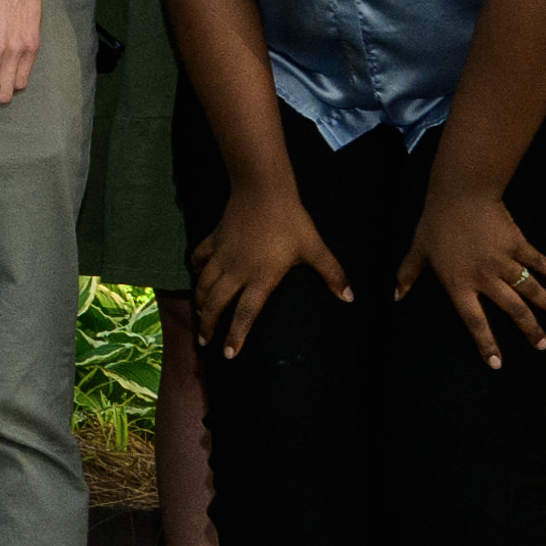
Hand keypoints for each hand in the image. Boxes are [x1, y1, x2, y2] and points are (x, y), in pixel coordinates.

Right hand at [194, 188, 350, 352]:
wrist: (263, 190)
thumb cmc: (291, 221)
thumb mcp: (314, 248)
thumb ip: (332, 273)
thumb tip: (350, 297)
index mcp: (261, 279)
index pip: (246, 314)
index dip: (236, 336)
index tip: (229, 354)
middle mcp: (237, 272)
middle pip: (216, 305)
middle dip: (208, 325)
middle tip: (204, 342)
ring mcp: (222, 256)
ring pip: (203, 285)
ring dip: (199, 303)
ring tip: (199, 315)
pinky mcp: (214, 240)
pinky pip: (199, 259)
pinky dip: (195, 269)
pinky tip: (196, 275)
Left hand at [417, 185, 545, 365]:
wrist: (460, 194)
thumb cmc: (435, 222)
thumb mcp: (417, 249)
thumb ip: (408, 274)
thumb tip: (395, 296)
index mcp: (459, 283)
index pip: (474, 321)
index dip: (486, 344)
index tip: (497, 363)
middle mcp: (484, 277)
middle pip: (512, 310)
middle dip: (529, 330)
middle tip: (542, 345)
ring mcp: (503, 261)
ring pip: (529, 289)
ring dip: (545, 303)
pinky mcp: (516, 244)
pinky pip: (536, 260)